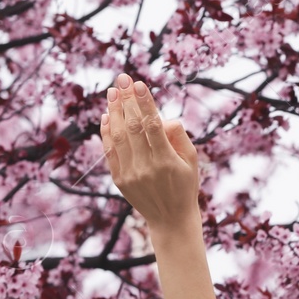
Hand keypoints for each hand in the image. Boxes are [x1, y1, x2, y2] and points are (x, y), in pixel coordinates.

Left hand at [100, 72, 200, 230]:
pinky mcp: (119, 179)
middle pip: (133, 126)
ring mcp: (130, 173)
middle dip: (126, 100)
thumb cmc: (185, 186)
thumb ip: (178, 137)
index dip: (144, 103)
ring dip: (114, 111)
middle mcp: (146, 167)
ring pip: (118, 136)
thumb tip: (162, 117)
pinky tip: (106, 116)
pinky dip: (106, 131)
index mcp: (167, 161)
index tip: (138, 84)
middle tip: (122, 78)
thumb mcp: (192, 161)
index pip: (153, 125)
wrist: (171, 220)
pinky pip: (109, 150)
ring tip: (113, 92)